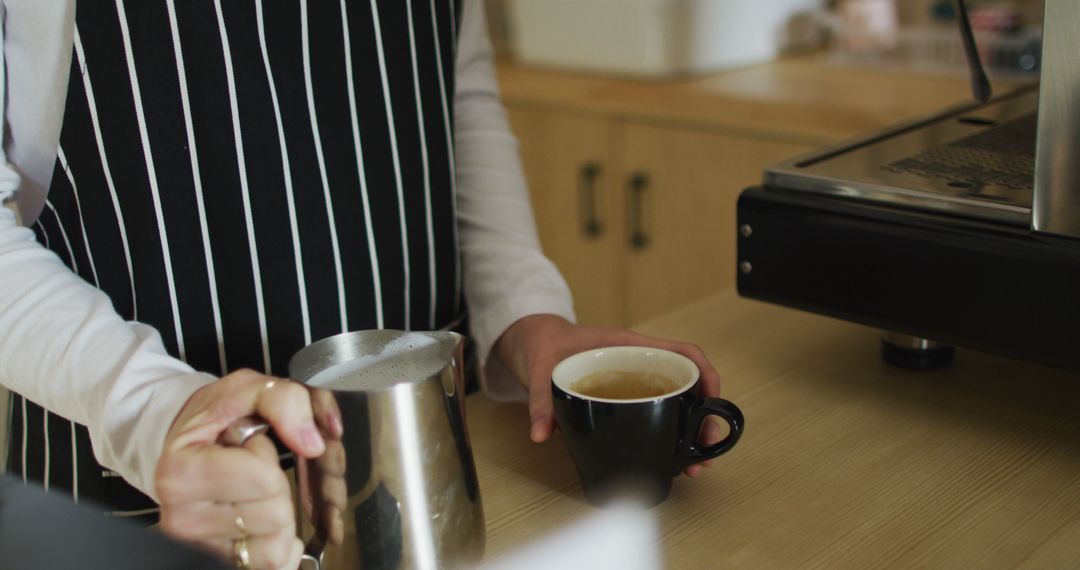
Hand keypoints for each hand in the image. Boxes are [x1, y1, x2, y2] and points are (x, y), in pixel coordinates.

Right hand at [156, 369, 342, 569]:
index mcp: (182, 473)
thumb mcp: (248, 389)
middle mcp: (183, 518)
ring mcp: (201, 548)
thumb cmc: (218, 420)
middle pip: (275, 516)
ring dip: (283, 518)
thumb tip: (313, 442)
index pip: (262, 478)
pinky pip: (276, 566)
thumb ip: (285, 402)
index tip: (248, 446)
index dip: (267, 456)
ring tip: (259, 496)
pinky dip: (283, 546)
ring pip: (277, 548)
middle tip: (257, 471)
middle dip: (280, 487)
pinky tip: (265, 524)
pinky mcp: (220, 563)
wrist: (189, 445)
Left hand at [495, 315, 722, 476]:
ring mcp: (636, 379)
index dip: (704, 373)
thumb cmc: (545, 345)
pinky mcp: (628, 395)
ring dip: (690, 430)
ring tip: (694, 463)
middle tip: (706, 449)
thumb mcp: (540, 369)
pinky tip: (672, 455)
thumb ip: (541, 400)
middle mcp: (639, 361)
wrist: (533, 341)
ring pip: (677, 401)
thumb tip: (541, 433)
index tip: (712, 400)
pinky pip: (658, 409)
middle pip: (688, 383)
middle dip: (704, 416)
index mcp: (628, 345)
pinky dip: (671, 431)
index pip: (681, 352)